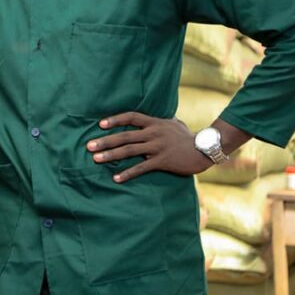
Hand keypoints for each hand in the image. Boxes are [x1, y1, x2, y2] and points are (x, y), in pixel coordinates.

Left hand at [86, 112, 211, 182]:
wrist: (204, 149)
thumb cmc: (188, 137)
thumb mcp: (174, 123)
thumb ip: (161, 121)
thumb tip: (156, 118)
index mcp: (155, 122)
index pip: (131, 116)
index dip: (115, 120)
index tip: (100, 124)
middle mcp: (153, 133)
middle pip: (125, 136)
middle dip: (105, 140)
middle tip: (89, 146)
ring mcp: (157, 147)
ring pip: (129, 151)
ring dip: (111, 155)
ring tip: (96, 159)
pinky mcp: (162, 161)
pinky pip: (141, 168)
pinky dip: (128, 173)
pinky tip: (116, 178)